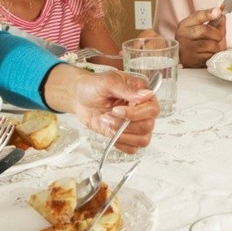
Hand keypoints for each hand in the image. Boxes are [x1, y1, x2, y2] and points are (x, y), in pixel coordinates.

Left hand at [44, 65, 159, 153]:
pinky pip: (132, 148)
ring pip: (142, 140)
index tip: (116, 109)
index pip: (152, 109)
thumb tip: (146, 94)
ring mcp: (135, 124)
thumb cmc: (94, 86)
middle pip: (147, 126)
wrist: (80, 97)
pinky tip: (110, 132)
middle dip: (125, 124)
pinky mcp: (126, 136)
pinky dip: (121, 143)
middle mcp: (143, 110)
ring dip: (122, 135)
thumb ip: (127, 89)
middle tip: (107, 116)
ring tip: (106, 122)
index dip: (135, 113)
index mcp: (143, 94)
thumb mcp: (109, 82)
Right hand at [173, 7, 225, 67]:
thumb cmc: (195, 41)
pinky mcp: (193, 60)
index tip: (219, 11)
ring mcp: (187, 49)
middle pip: (206, 30)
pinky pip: (210, 56)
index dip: (209, 13)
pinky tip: (208, 54)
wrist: (184, 59)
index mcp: (184, 25)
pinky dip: (213, 55)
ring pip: (210, 45)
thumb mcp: (202, 28)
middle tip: (218, 37)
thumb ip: (213, 20)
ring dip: (216, 47)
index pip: (198, 16)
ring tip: (212, 48)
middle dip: (217, 34)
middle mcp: (183, 35)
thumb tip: (222, 8)